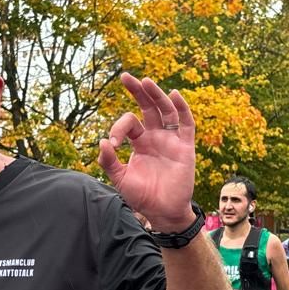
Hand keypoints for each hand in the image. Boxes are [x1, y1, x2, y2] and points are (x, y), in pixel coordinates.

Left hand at [97, 74, 196, 230]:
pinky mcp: (185, 147)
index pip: (129, 123)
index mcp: (140, 142)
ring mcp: (171, 140)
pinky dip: (182, 108)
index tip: (113, 143)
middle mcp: (155, 137)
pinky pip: (186, 124)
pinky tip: (173, 94)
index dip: (118, 128)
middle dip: (137, 91)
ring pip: (166, 111)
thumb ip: (109, 161)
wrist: (162, 212)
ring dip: (156, 95)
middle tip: (125, 76)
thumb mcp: (120, 179)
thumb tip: (102, 141)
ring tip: (146, 82)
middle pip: (148, 107)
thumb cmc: (142, 196)